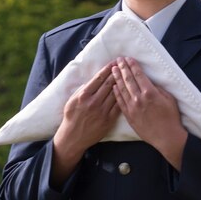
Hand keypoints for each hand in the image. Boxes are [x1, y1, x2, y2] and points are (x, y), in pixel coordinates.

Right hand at [51, 62, 119, 184]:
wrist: (74, 137)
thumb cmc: (72, 117)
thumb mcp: (72, 100)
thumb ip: (83, 90)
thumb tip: (94, 80)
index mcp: (84, 95)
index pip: (98, 78)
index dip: (107, 69)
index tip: (114, 62)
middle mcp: (94, 102)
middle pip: (109, 84)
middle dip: (117, 72)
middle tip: (124, 63)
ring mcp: (102, 111)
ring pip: (116, 93)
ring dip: (122, 83)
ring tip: (128, 74)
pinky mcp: (109, 119)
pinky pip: (118, 105)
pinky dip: (123, 97)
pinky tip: (128, 90)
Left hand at [111, 56, 187, 168]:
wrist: (167, 137)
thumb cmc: (171, 118)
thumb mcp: (169, 99)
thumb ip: (158, 89)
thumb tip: (149, 82)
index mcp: (150, 93)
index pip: (139, 75)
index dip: (133, 66)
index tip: (128, 59)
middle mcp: (139, 98)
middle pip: (128, 80)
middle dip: (123, 68)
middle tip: (118, 60)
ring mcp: (132, 107)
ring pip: (122, 89)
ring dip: (117, 78)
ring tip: (113, 69)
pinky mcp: (129, 116)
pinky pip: (120, 102)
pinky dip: (116, 93)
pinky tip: (113, 86)